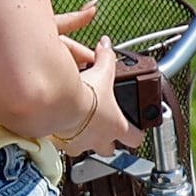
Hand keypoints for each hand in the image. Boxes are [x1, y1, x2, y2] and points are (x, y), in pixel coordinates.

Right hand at [56, 6, 145, 153]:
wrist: (59, 105)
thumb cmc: (84, 95)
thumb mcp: (102, 73)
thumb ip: (106, 57)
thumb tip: (106, 44)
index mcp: (116, 126)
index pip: (136, 139)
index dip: (137, 133)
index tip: (136, 129)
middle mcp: (100, 140)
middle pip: (111, 150)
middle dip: (109, 142)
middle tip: (104, 129)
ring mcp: (81, 145)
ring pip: (87, 149)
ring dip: (85, 140)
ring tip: (80, 127)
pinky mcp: (63, 145)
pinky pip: (66, 146)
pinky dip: (65, 138)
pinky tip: (62, 127)